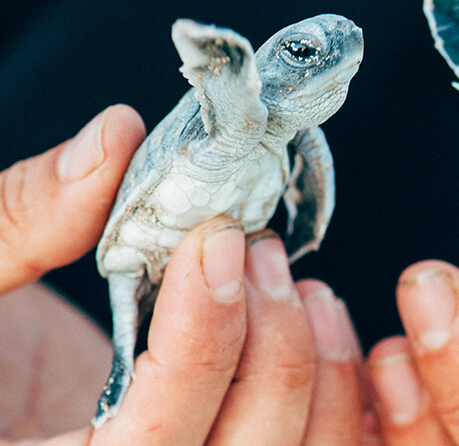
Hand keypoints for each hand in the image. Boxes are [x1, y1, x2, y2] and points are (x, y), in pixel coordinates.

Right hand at [0, 107, 368, 443]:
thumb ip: (18, 220)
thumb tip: (115, 141)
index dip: (201, 343)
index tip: (216, 242)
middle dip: (276, 354)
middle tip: (259, 252)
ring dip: (319, 377)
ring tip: (303, 287)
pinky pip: (297, 444)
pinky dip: (331, 396)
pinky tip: (315, 322)